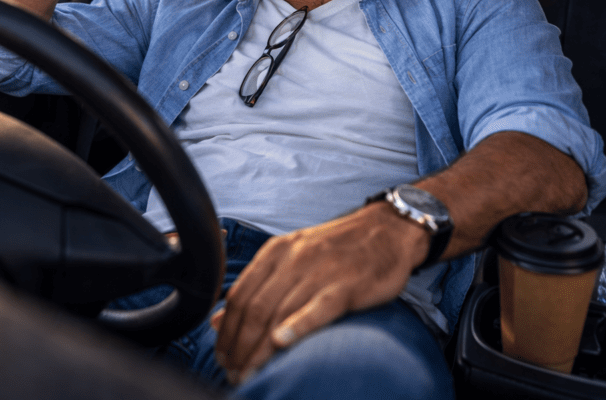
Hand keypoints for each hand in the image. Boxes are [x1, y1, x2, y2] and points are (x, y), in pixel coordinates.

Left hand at [211, 203, 429, 383]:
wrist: (387, 230)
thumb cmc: (337, 249)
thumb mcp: (292, 258)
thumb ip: (257, 287)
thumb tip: (218, 320)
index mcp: (275, 253)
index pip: (239, 296)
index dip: (226, 331)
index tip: (222, 357)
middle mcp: (292, 260)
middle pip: (254, 309)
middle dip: (239, 347)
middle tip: (233, 373)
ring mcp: (319, 271)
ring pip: (279, 313)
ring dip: (260, 350)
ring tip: (251, 374)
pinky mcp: (346, 285)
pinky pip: (318, 307)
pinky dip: (298, 326)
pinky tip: (283, 343)